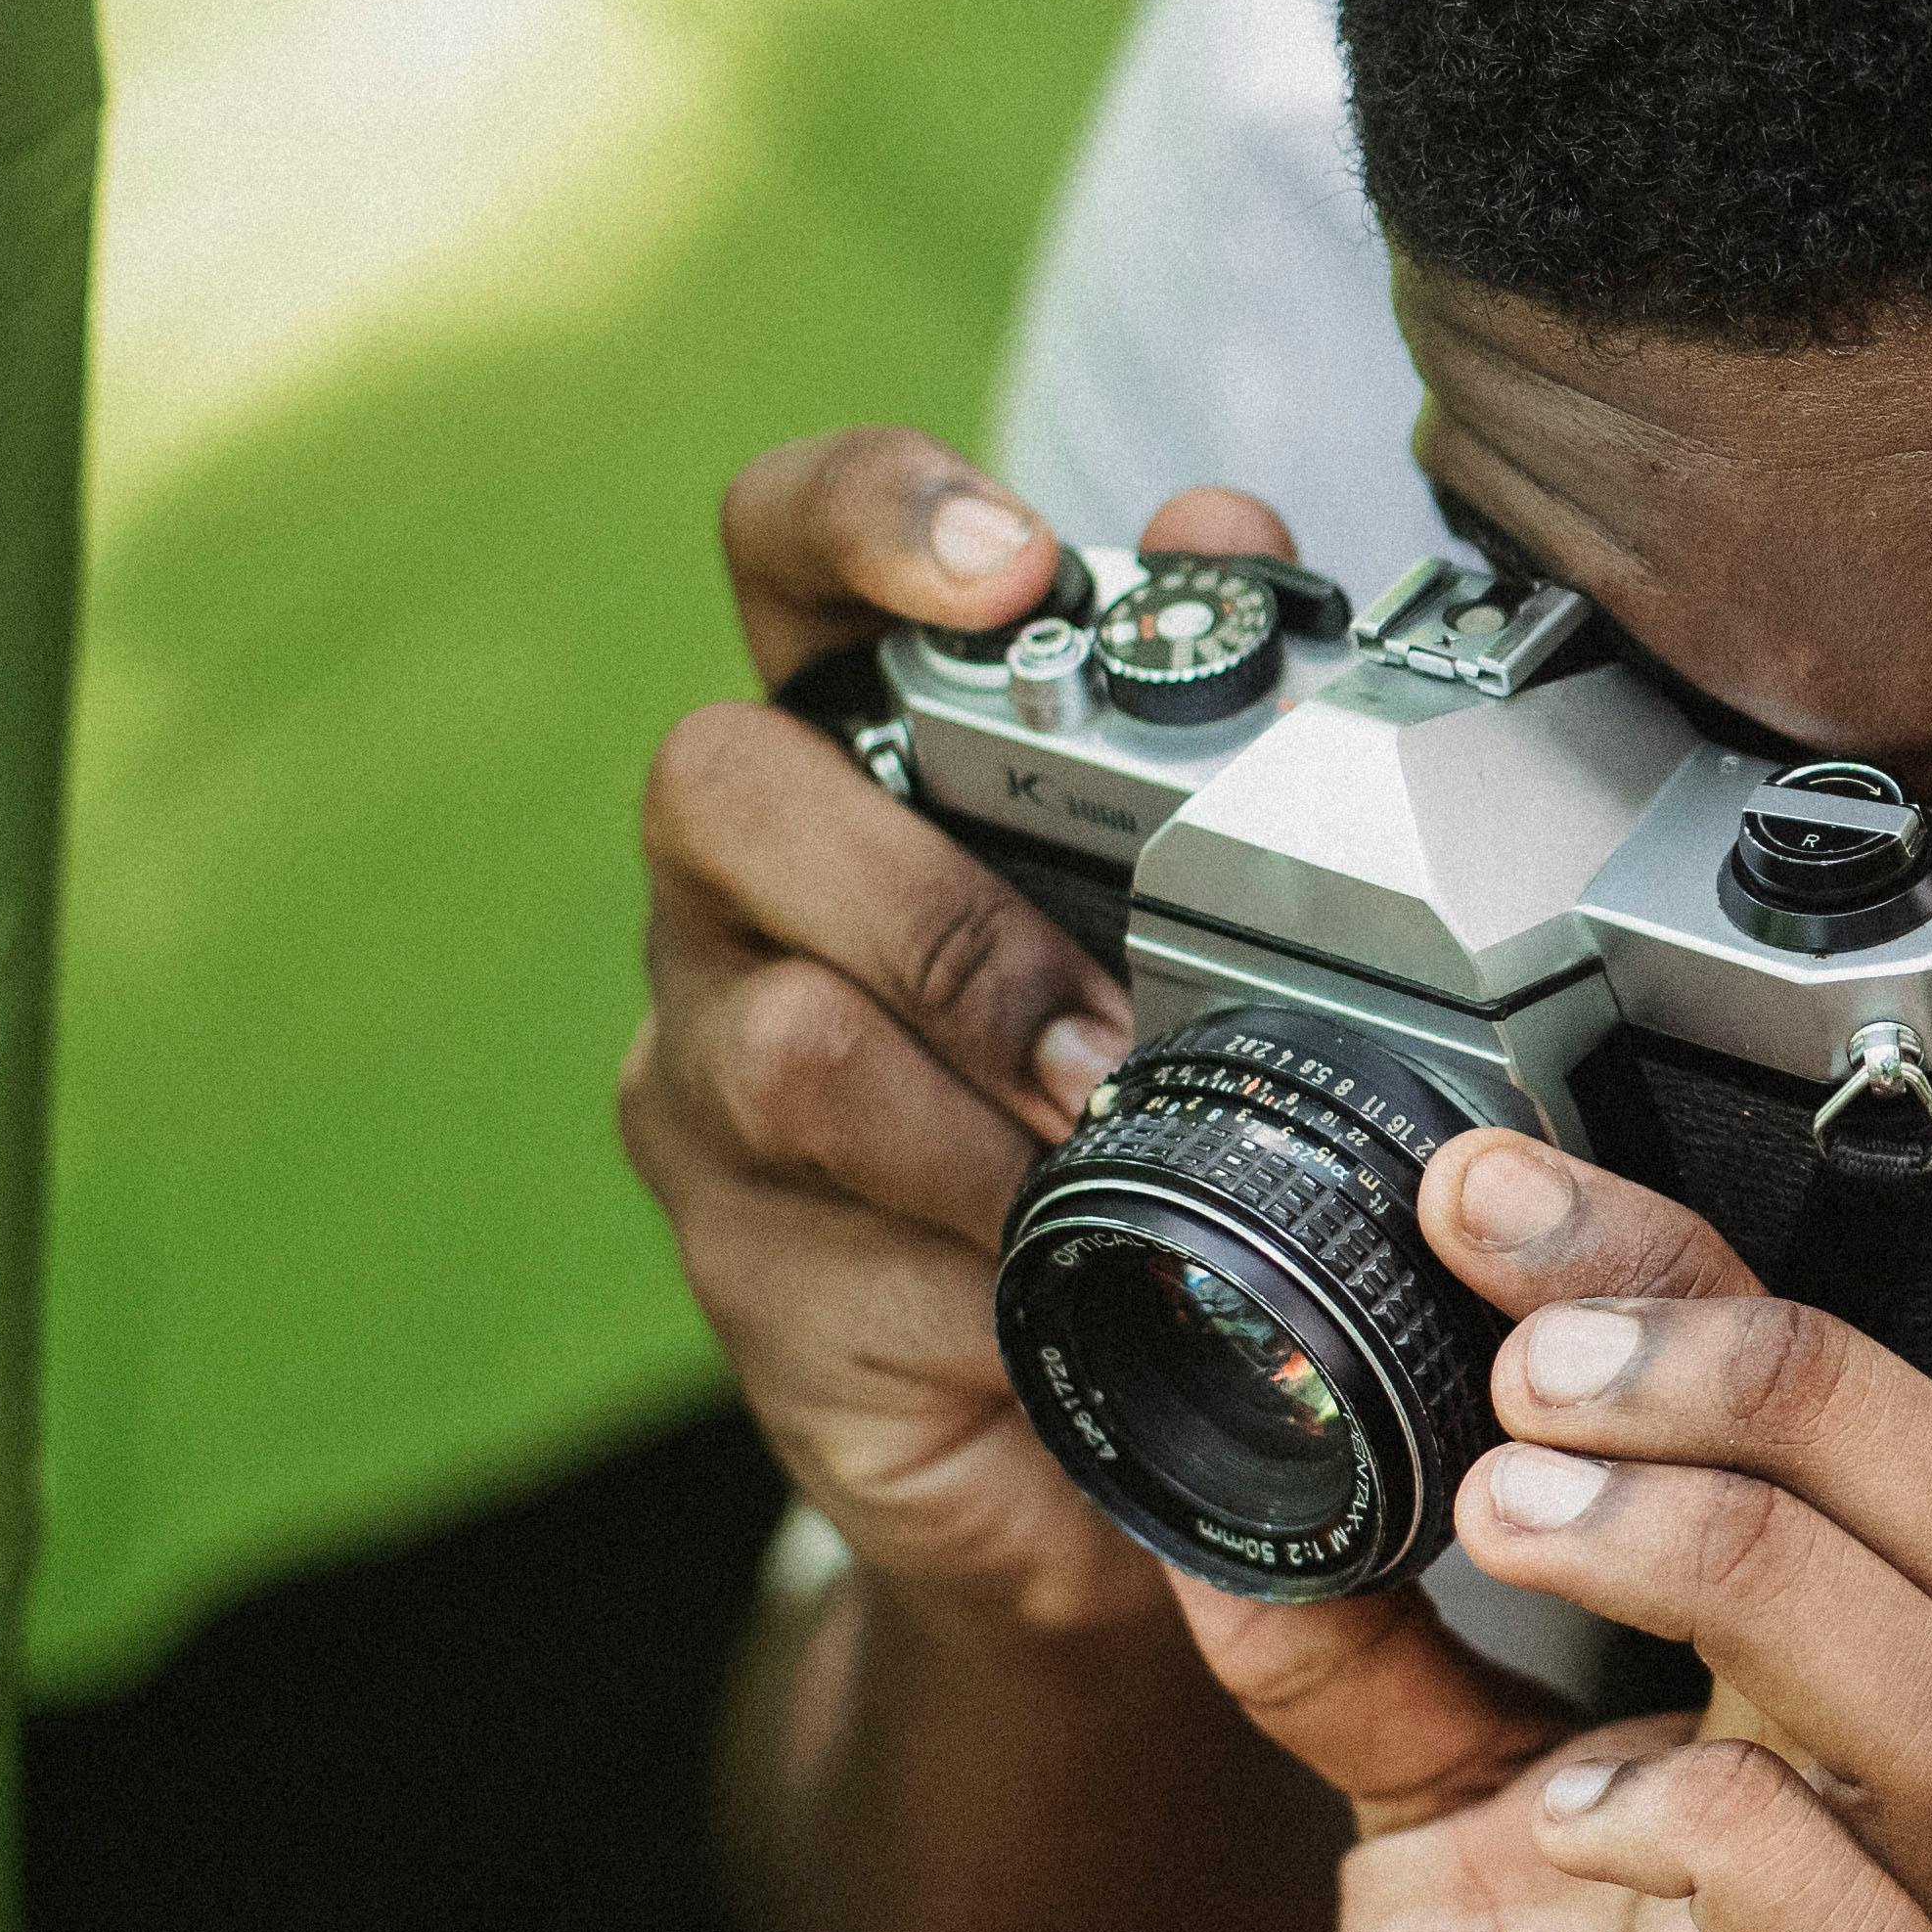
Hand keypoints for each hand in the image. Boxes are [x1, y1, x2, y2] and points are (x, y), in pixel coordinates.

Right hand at [617, 428, 1299, 1631]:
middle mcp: (745, 896)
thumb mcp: (1218, 911)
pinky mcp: (740, 1263)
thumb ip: (1220, 718)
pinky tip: (1069, 1277)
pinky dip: (977, 1254)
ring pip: (778, 1034)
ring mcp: (710, 1079)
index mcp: (864, 758)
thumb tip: (1220, 527)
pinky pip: (824, 1237)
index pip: (789, 555)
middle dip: (931, 897)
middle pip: (720, 788)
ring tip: (1109, 1153)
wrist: (1123, 1414)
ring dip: (973, 1099)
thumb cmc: (1152, 1107)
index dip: (868, 518)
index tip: (1008, 562)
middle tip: (1099, 1020)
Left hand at [1170, 1127, 1931, 1931]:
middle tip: (1519, 1359)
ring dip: (1732, 1553)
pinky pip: (1847, 1915)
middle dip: (1749, 1371)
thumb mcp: (1449, 1834)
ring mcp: (1931, 1924)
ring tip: (1518, 1509)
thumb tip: (1221, 1483)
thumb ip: (1371, 1663)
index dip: (1676, 1264)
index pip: (1851, 1389)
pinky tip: (1558, 1805)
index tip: (1475, 1189)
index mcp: (1867, 1662)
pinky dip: (1700, 1822)